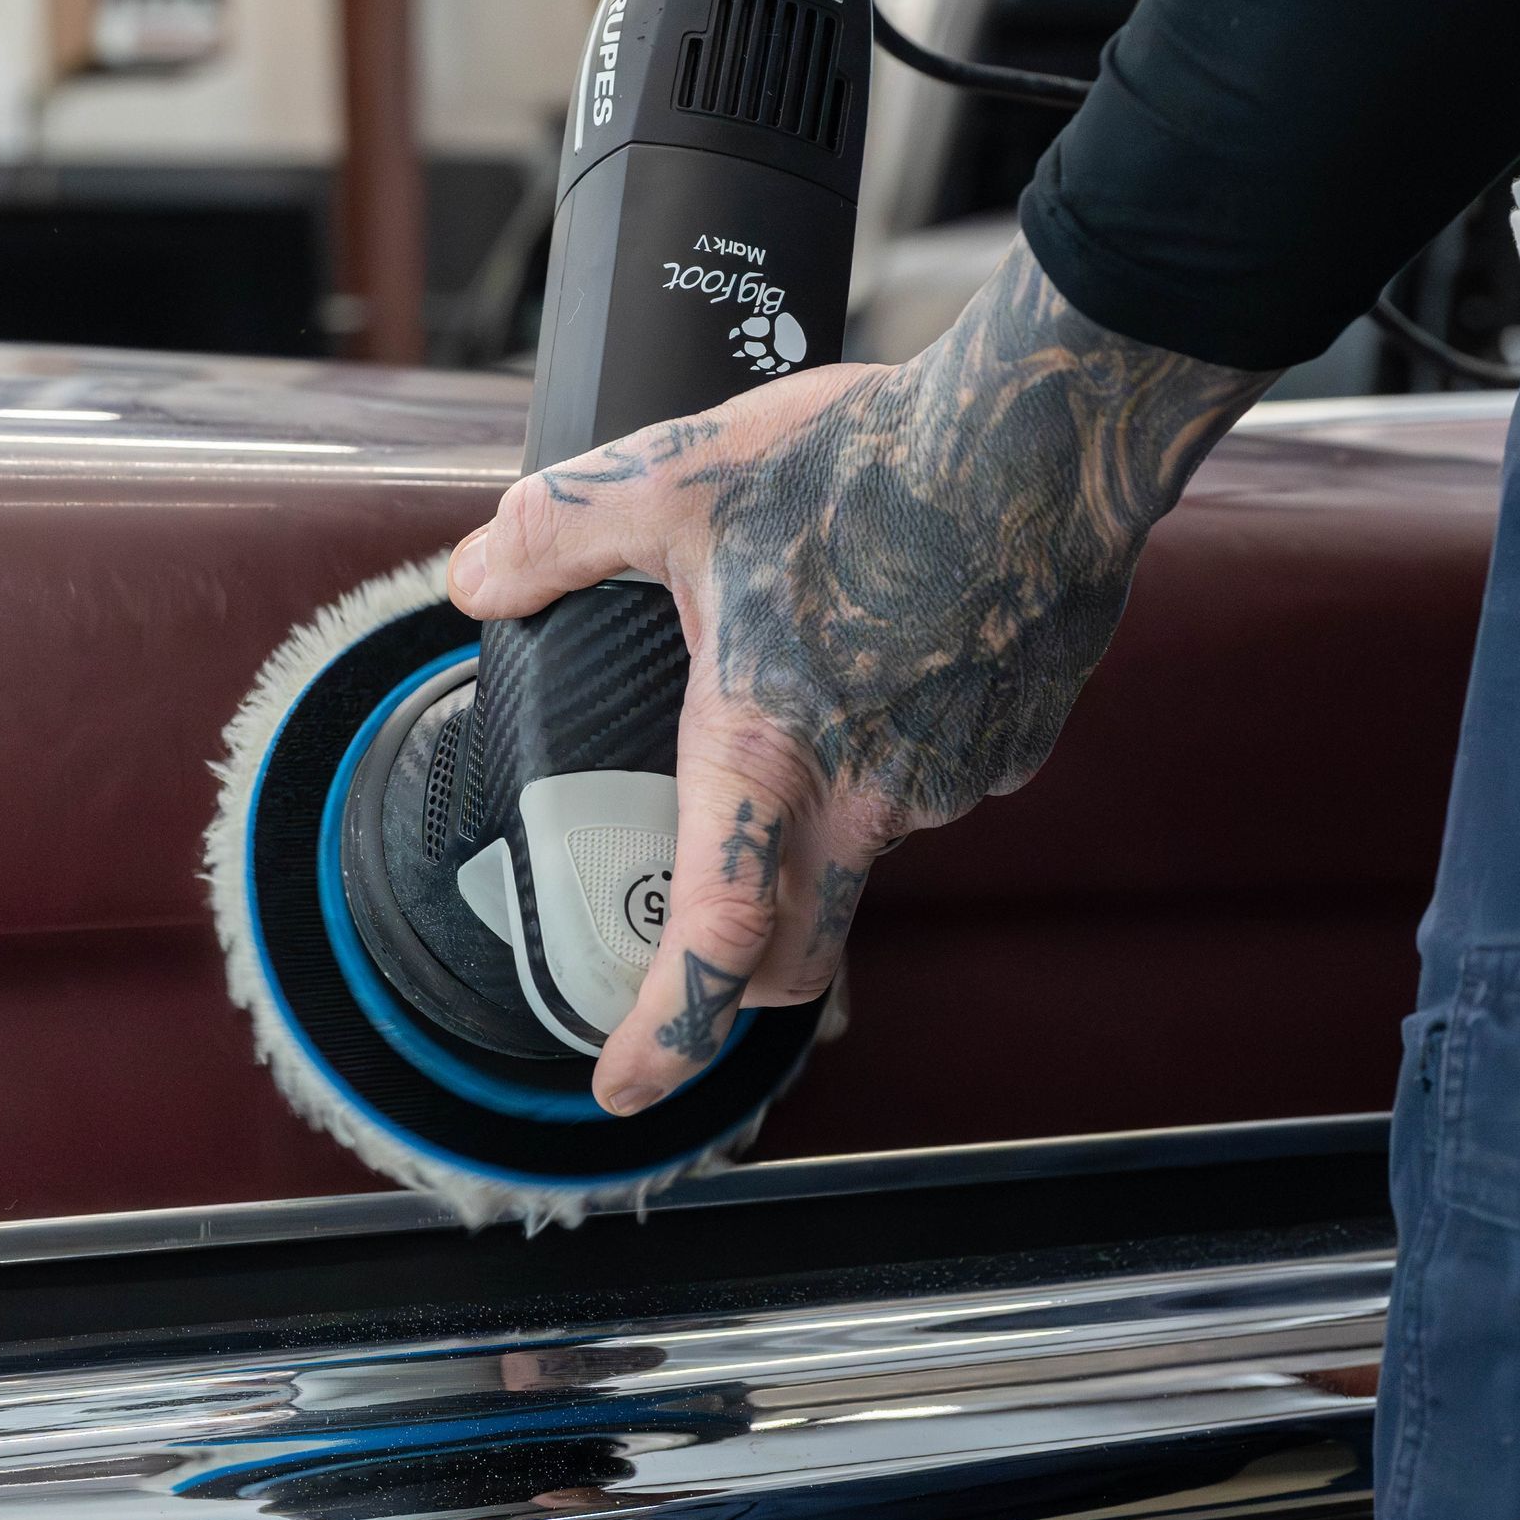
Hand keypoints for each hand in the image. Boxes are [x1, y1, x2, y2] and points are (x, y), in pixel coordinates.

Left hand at [448, 241, 1269, 1114]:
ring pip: (868, 851)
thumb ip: (557, 533)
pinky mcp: (1013, 748)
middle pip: (803, 950)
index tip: (622, 1085)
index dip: (666, 1033)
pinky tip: (889, 662)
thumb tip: (473, 579)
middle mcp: (868, 793)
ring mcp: (953, 780)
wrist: (1045, 434)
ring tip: (809, 696)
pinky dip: (897, 759)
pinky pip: (937, 786)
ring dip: (825, 821)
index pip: (718, 938)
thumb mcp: (677, 475)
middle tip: (701, 947)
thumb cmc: (864, 457)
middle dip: (745, 979)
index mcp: (767, 747)